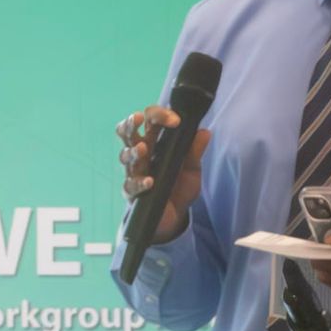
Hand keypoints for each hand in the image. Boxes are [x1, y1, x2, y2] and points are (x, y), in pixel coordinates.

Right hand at [116, 105, 210, 243]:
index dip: (159, 115)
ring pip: (125, 156)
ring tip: (143, 149)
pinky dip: (139, 182)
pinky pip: (130, 185)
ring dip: (133, 151)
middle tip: (138, 118)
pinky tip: (149, 182)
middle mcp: (141, 154)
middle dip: (130, 123)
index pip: (150, 120)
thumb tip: (205, 132)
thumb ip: (195, 151)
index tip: (175, 120)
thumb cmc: (180, 187)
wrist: (175, 216)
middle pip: (127, 133)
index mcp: (155, 142)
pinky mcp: (133, 193)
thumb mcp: (192, 169)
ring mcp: (134, 173)